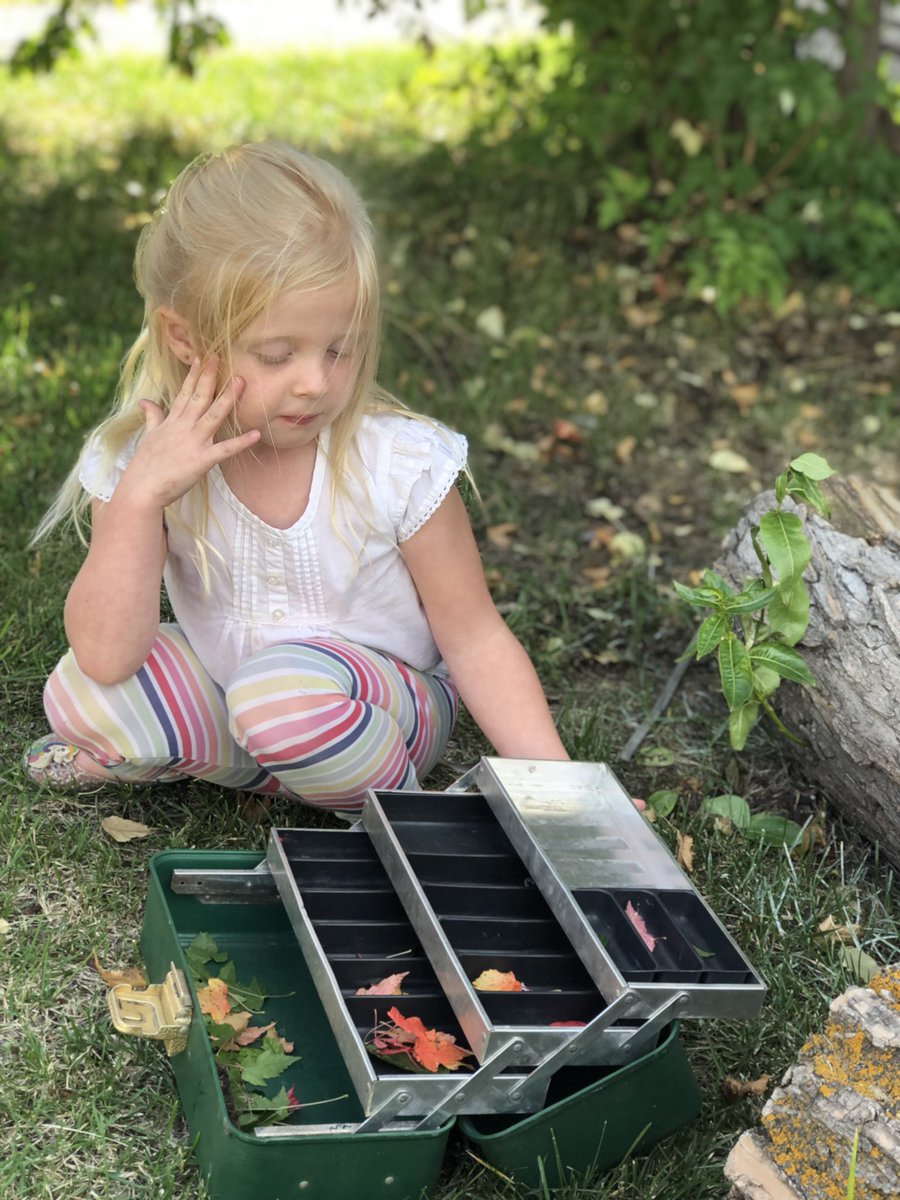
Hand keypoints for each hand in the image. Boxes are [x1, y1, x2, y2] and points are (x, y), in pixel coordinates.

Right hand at [120, 358, 259, 508]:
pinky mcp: (201, 461)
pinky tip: (256, 434)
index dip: (194, 375)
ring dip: (227, 399)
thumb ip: (152, 417)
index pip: (185, 393)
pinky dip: (241, 442)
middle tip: (220, 357)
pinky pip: (225, 450)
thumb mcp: (149, 436)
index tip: (202, 357)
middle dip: (210, 377)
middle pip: (200, 397)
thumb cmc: (145, 466)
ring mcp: (193, 443)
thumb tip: (144, 401)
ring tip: (241, 382)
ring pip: (213, 416)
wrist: (140, 490)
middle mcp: (183, 428)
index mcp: (172, 422)